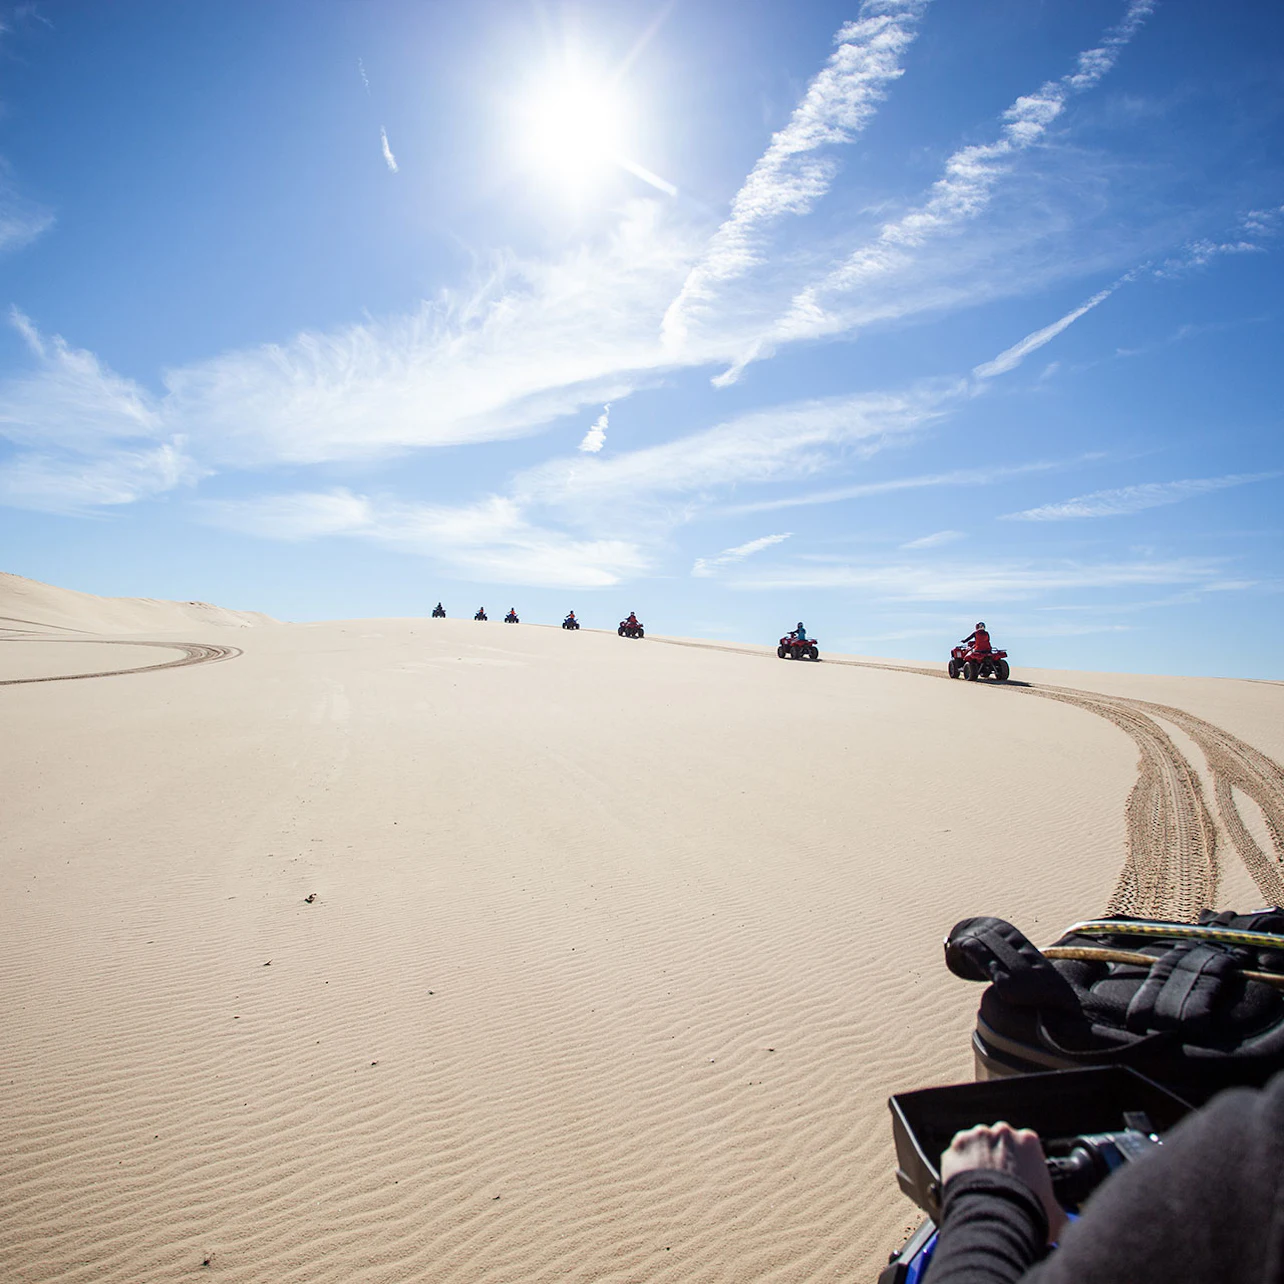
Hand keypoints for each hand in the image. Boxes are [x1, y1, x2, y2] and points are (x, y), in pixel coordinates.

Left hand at [941, 1122, 1066, 1244]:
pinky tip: (965, 1183)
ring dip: (977, 1159)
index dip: (1022, 1164)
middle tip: (998, 1182)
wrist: (996, 1219)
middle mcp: (1002, 1132)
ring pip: (977, 1145)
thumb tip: (1062, 1216)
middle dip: (998, 1158)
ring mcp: (977, 1136)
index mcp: (1029, 1141)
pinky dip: (959, 1166)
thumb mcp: (1055, 1211)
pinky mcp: (957, 1146)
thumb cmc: (1027, 1213)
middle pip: (999, 1142)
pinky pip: (957, 1154)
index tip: (1019, 1177)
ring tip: (980, 1185)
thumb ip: (1057, 1206)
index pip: (1025, 1146)